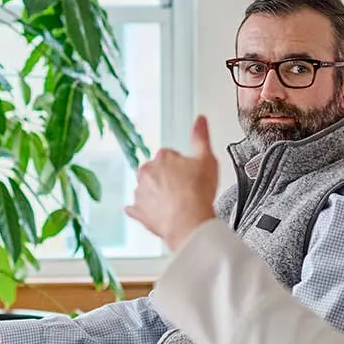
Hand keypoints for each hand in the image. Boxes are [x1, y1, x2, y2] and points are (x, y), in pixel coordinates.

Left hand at [127, 115, 219, 249]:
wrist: (189, 223)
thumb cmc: (198, 193)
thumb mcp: (207, 159)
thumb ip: (201, 137)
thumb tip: (200, 120)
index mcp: (162, 158)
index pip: (170, 155)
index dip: (182, 165)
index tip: (189, 174)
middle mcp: (146, 172)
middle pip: (156, 171)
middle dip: (167, 178)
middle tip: (183, 189)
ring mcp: (140, 192)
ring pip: (146, 189)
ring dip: (157, 194)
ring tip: (175, 203)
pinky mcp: (138, 211)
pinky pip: (136, 210)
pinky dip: (143, 211)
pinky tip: (154, 213)